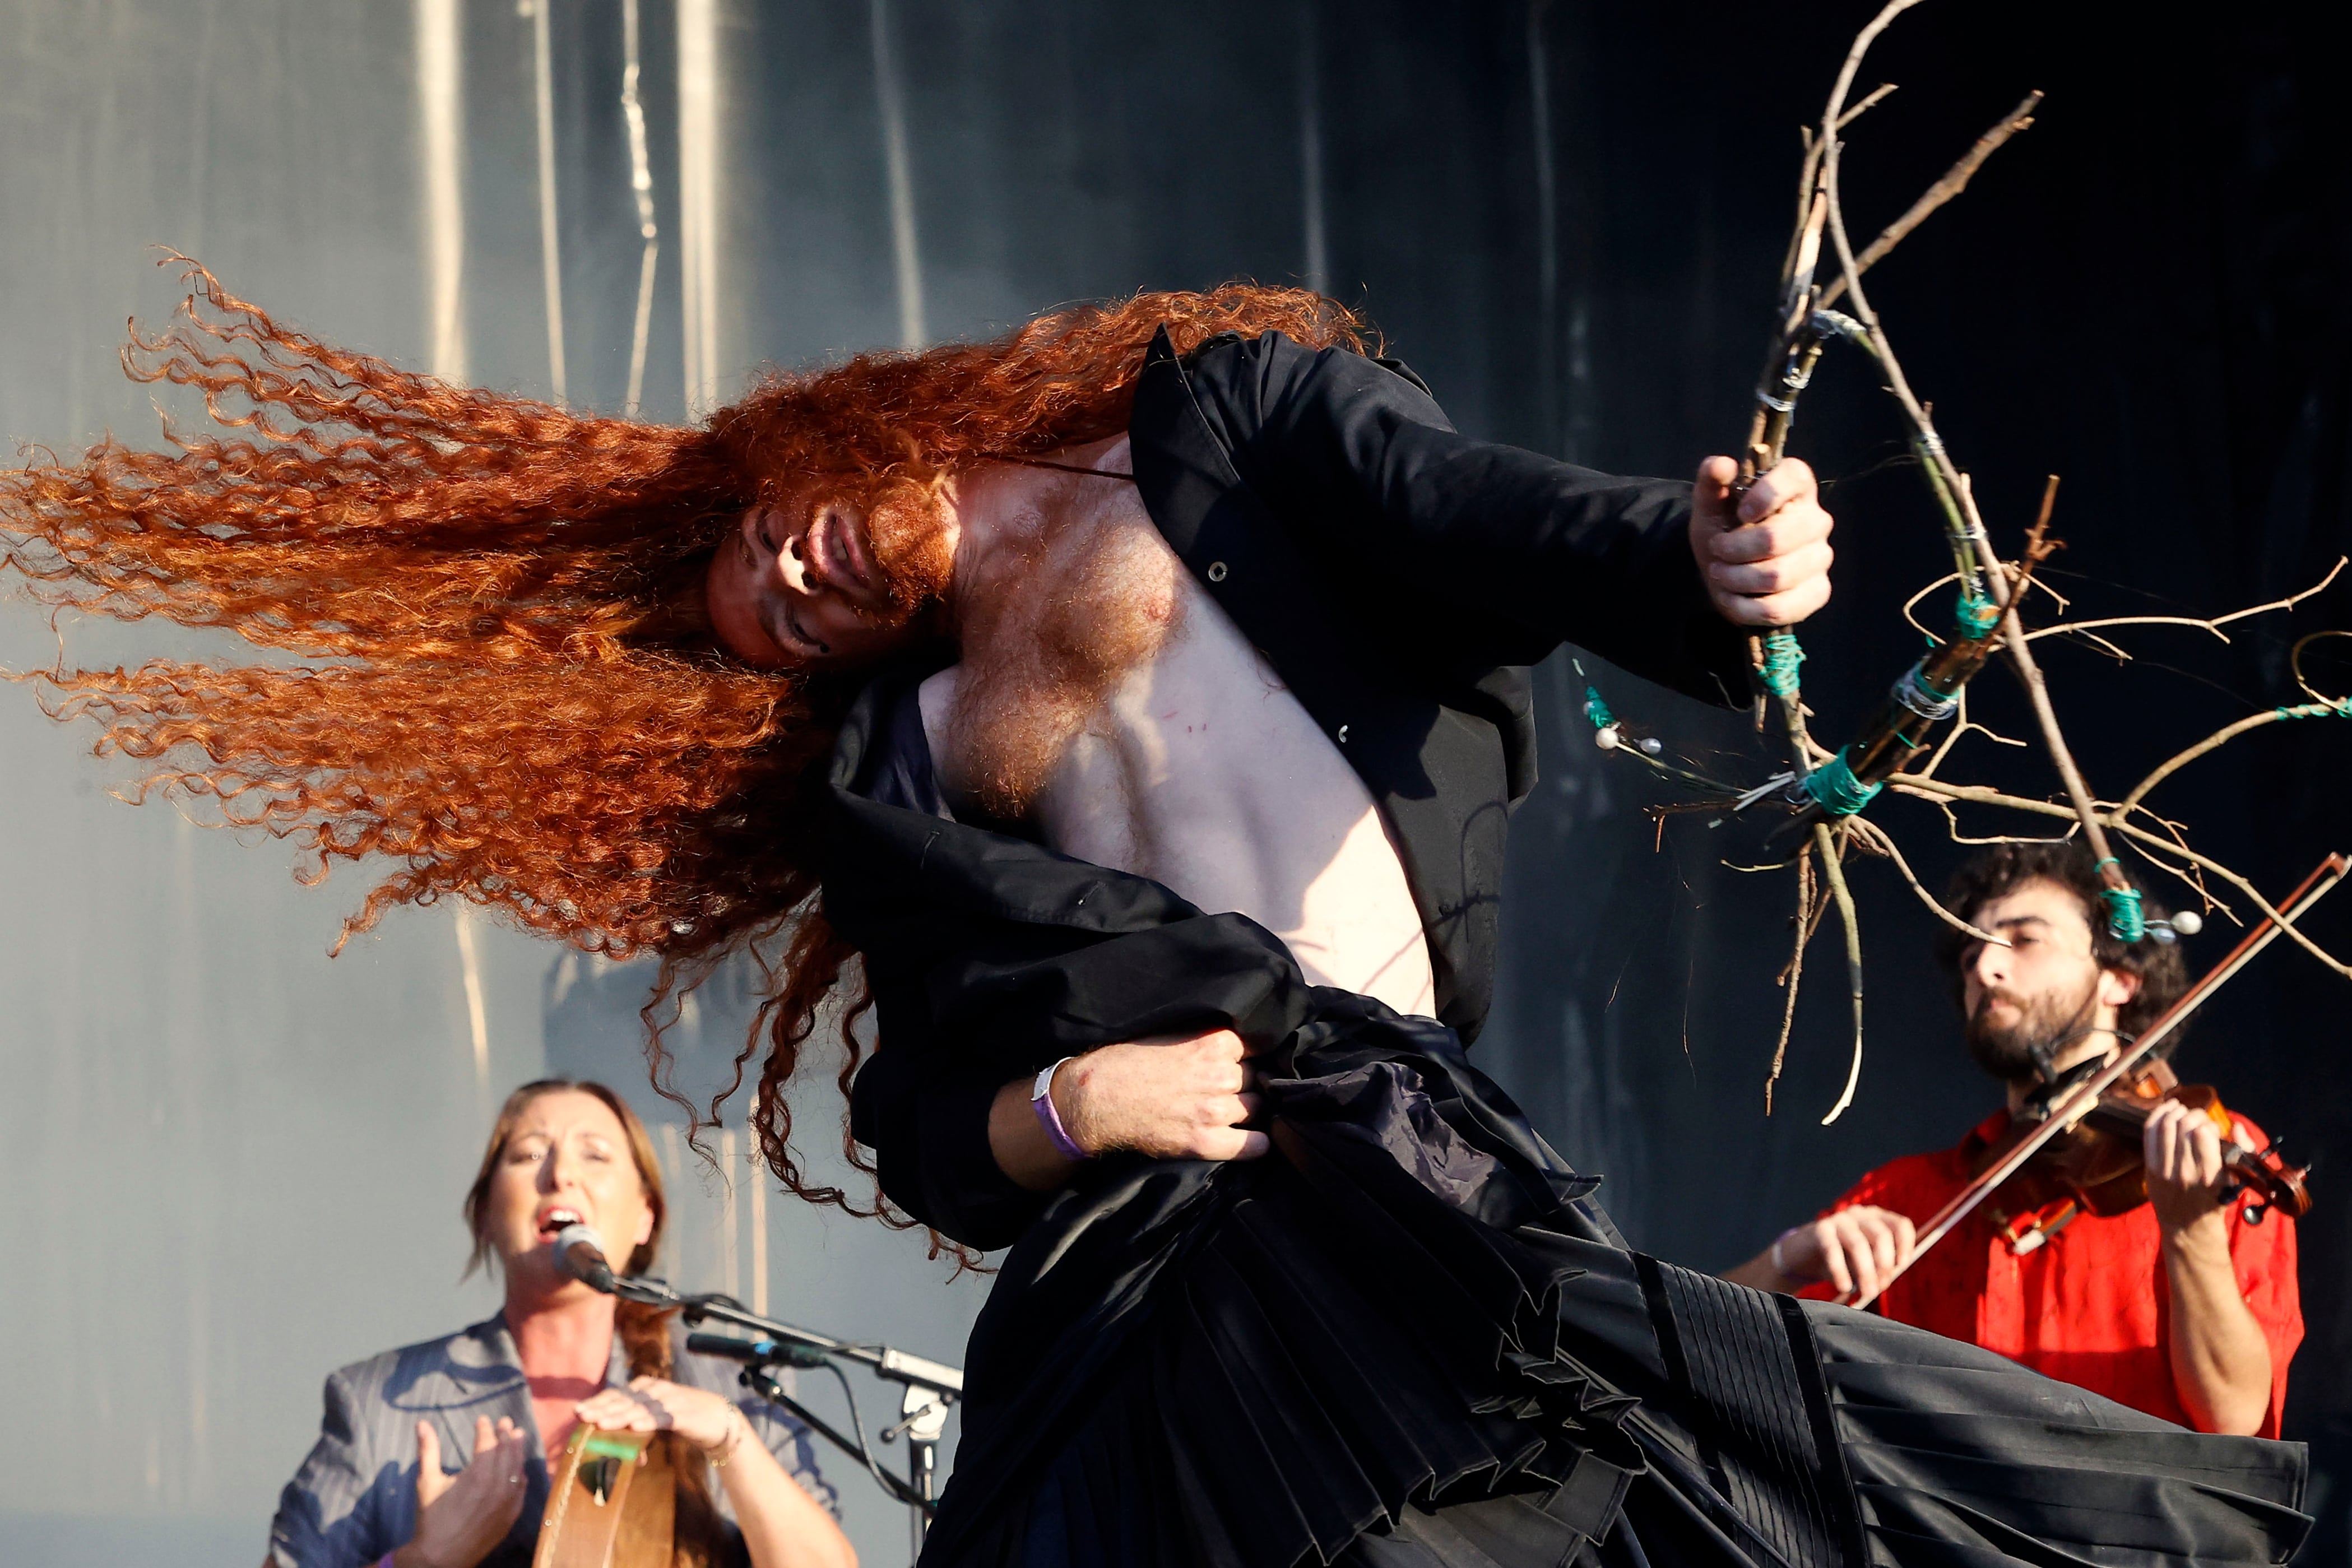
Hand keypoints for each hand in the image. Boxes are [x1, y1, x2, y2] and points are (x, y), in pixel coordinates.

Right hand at [398, 1416, 527, 1567]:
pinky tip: (519, 1467)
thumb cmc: (431, 1518)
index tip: (482, 1419)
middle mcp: (498, 1486)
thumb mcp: (427, 1482)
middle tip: (505, 1422)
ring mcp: (507, 1502)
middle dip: (505, 1434)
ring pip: (517, 1468)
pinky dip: (520, 1474)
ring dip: (517, 1450)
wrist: (440, 1558)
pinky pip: (521, 1489)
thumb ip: (428, 1450)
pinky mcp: (511, 1515)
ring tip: (517, 1435)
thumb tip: (422, 1422)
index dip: (485, 1429)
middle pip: (507, 1452)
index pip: (487, 1443)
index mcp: (477, 1476)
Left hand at [573, 1376, 743, 1458]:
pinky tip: (634, 1427)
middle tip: (582, 1416)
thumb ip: (635, 1430)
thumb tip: (613, 1452)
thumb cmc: (681, 1418)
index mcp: (645, 1388)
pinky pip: (662, 1417)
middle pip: (623, 1400)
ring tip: (600, 1424)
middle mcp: (655, 1390)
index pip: (616, 1395)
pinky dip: (647, 1421)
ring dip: (618, 1416)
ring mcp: (669, 1399)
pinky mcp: (682, 1412)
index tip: (578, 1412)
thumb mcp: (654, 1421)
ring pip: (639, 1408)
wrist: (718, 1418)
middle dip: (601, 1409)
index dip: (597, 1402)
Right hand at [1058, 1028, 1267, 1160]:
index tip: (1240, 1064)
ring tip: (1231, 1112)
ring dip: (1247, 1111)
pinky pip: (1252, 1145)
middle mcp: (1221, 1075)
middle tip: (1225, 1090)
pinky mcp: (1205, 1141)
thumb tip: (1233, 1045)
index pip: (1256, 1048)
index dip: (1246, 1058)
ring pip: (1256, 1108)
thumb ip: (1204, 1038)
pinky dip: (1256, 1144)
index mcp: (1213, 1043)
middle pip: (1256, 1079)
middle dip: (1245, 1084)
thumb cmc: (1127, 1062)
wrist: (1098, 1097)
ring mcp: (1215, 1110)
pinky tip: (1252, 1140)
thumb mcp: (1171, 1035)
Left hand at [1690, 455, 1834, 626]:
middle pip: (1776, 538)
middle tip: (1717, 550)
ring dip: (1735, 579)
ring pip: (1775, 577)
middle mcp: (1816, 520)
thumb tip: (1721, 465)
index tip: (1740, 513)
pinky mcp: (1817, 593)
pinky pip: (1779, 609)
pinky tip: (1732, 597)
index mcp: (1796, 487)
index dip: (1763, 495)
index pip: (1794, 476)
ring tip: (1720, 573)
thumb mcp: (1709, 505)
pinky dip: (1743, 608)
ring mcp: (1820, 558)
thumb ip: (1711, 481)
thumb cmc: (1723, 529)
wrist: (1724, 570)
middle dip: (1734, 550)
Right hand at [1771, 1205, 1915, 1302]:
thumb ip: (1878, 1269)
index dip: (1905, 1246)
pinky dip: (1840, 1271)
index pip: (1901, 1225)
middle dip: (1884, 1265)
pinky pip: (1833, 1250)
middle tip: (1879, 1288)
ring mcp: (1839, 1219)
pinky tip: (1843, 1287)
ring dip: (1865, 1272)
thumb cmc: (1842, 1260)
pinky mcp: (1820, 1229)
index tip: (1901, 1267)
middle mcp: (1860, 1214)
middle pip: (1881, 1236)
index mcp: (1877, 1218)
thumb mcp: (1865, 1263)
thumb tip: (1884, 1280)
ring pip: (1859, 1244)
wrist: (1806, 1257)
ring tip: (1867, 1293)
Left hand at [2145, 1099, 2230, 1236]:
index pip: (2203, 1133)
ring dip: (2175, 1111)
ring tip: (2183, 1110)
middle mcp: (2185, 1171)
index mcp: (2210, 1174)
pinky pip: (2150, 1133)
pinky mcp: (2150, 1168)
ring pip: (2165, 1126)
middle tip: (2198, 1117)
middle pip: (2183, 1126)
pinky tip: (2167, 1108)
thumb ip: (2243, 1150)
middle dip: (2193, 1114)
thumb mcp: (2237, 1179)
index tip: (2212, 1127)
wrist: (2188, 1225)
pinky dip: (2157, 1115)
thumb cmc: (2217, 1199)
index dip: (2208, 1123)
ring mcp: (2164, 1169)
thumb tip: (2236, 1126)